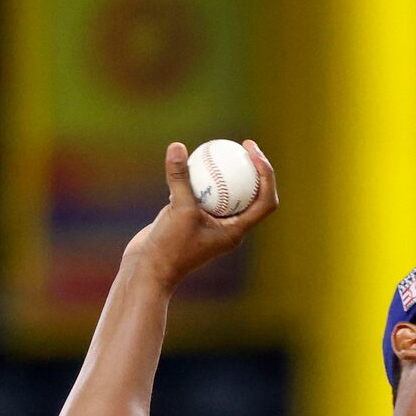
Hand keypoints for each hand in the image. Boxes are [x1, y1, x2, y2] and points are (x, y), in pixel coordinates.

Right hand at [127, 139, 279, 292]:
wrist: (148, 269)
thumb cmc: (169, 248)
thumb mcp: (177, 209)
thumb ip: (180, 178)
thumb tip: (177, 146)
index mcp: (237, 231)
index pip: (265, 202)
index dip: (267, 175)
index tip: (253, 153)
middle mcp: (229, 228)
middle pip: (253, 195)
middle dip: (253, 169)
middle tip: (244, 146)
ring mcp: (211, 224)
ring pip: (226, 193)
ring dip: (227, 171)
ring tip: (221, 148)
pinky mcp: (193, 220)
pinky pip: (202, 194)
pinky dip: (200, 177)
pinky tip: (191, 158)